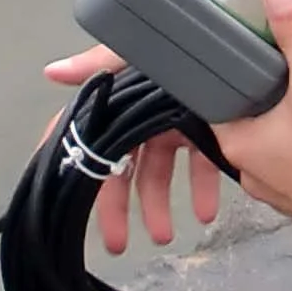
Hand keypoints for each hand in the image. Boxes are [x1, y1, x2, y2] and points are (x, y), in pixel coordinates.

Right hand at [40, 41, 224, 256]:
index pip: (87, 134)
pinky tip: (205, 212)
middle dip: (116, 206)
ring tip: (164, 235)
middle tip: (117, 242)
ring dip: (158, 207)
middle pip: (120, 167)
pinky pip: (200, 166)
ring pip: (158, 174)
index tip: (66, 200)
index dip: (74, 165)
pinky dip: (201, 191)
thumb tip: (52, 71)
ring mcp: (174, 123)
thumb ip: (97, 64)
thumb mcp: (137, 54)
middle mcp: (143, 113)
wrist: (238, 48)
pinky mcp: (207, 130)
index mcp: (122, 98)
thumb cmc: (183, 49)